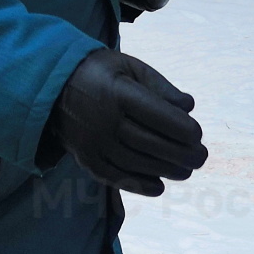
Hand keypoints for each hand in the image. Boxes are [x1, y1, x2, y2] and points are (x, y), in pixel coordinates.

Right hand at [50, 49, 206, 195]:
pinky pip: (115, 177)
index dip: (182, 128)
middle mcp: (103, 120)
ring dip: (166, 170)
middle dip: (181, 153)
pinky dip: (139, 185)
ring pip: (136, 163)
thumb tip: (189, 106)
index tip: (198, 134)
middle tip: (201, 157)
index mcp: (118, 92)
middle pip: (150, 143)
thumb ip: (160, 86)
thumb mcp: (130, 67)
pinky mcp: (85, 159)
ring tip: (186, 170)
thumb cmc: (101, 73)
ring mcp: (93, 142)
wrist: (52, 87)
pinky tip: (159, 186)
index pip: (157, 115)